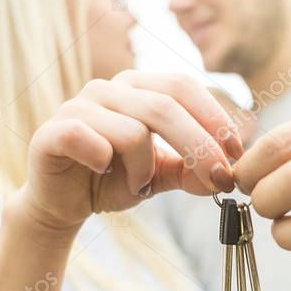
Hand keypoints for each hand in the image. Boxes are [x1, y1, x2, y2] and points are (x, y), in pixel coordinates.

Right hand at [15, 71, 242, 232]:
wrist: (62, 204)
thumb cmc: (112, 180)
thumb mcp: (161, 175)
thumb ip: (191, 169)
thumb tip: (228, 173)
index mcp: (137, 86)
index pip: (183, 86)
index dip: (214, 117)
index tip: (237, 153)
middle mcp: (108, 88)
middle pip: (165, 106)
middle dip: (199, 146)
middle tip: (219, 179)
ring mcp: (78, 105)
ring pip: (134, 131)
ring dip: (145, 168)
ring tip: (137, 184)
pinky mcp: (53, 131)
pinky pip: (91, 140)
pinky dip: (105, 162)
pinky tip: (101, 171)